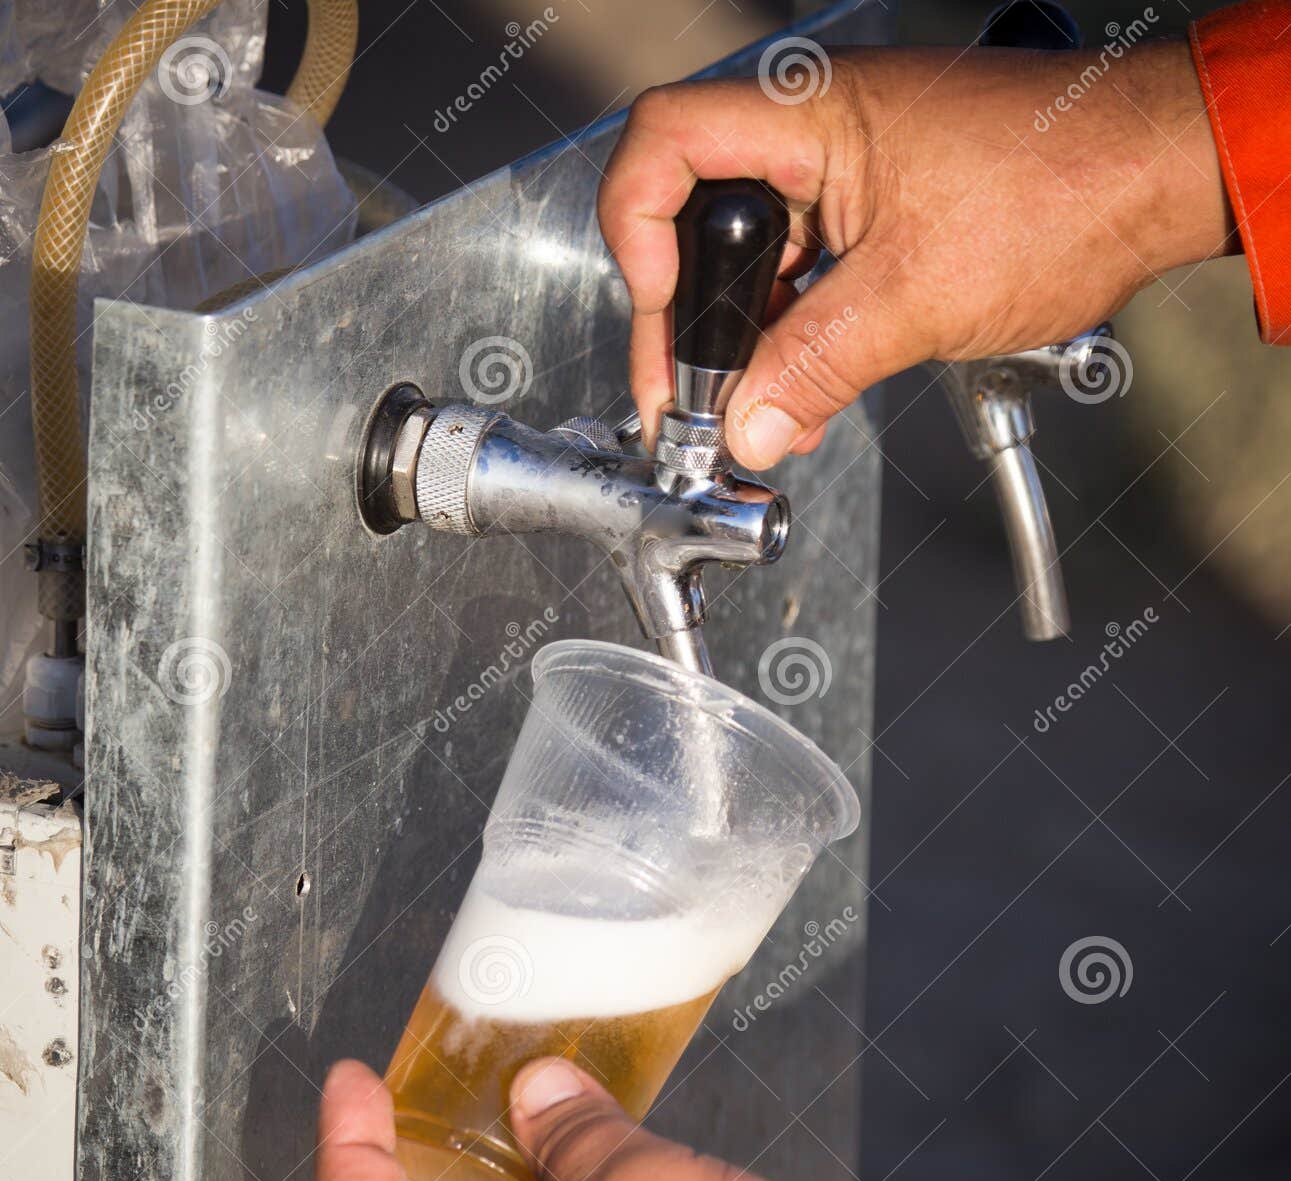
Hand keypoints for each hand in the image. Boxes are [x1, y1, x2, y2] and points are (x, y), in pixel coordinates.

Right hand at [598, 41, 1234, 468]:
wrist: (1156, 181)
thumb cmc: (1063, 191)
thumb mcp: (916, 298)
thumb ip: (814, 365)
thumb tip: (744, 427)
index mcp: (812, 112)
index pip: (666, 141)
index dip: (639, 228)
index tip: (661, 314)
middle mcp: (816, 129)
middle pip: (696, 214)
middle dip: (690, 319)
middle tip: (688, 401)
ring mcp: (844, 168)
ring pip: (753, 258)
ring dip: (746, 346)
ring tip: (752, 420)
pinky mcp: (873, 208)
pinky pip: (804, 273)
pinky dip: (794, 338)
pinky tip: (798, 399)